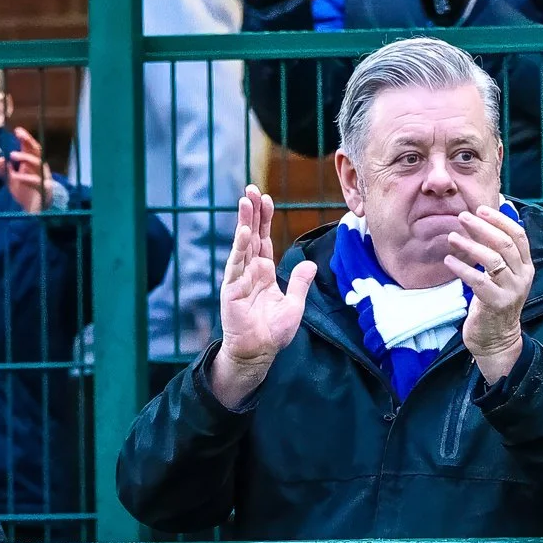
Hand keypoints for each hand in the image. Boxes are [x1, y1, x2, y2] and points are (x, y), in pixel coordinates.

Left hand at [0, 125, 49, 212]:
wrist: (35, 211)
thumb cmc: (25, 192)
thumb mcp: (11, 180)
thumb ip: (4, 170)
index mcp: (32, 164)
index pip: (31, 147)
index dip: (25, 138)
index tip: (17, 130)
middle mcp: (39, 168)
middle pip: (37, 151)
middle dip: (28, 141)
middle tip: (18, 135)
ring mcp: (43, 177)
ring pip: (38, 163)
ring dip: (25, 157)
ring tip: (12, 155)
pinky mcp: (44, 189)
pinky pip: (36, 181)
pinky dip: (25, 178)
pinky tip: (15, 176)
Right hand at [209, 184, 315, 408]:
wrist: (258, 353)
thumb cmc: (272, 332)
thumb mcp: (294, 305)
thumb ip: (300, 284)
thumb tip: (310, 264)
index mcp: (263, 273)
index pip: (263, 240)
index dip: (264, 220)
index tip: (266, 199)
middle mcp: (250, 272)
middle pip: (252, 236)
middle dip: (252, 212)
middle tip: (252, 189)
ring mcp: (239, 279)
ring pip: (243, 245)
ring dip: (245, 222)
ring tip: (246, 201)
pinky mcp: (232, 290)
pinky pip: (237, 265)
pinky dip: (241, 248)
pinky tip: (245, 232)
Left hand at [447, 204, 531, 384]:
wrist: (497, 339)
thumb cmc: (494, 301)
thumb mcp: (501, 275)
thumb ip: (497, 252)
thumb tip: (484, 221)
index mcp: (526, 266)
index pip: (518, 235)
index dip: (500, 220)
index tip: (481, 209)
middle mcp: (523, 276)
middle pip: (505, 244)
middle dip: (483, 227)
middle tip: (462, 217)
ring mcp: (511, 291)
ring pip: (493, 261)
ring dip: (470, 246)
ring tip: (452, 237)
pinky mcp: (496, 304)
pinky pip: (479, 282)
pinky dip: (462, 269)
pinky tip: (448, 261)